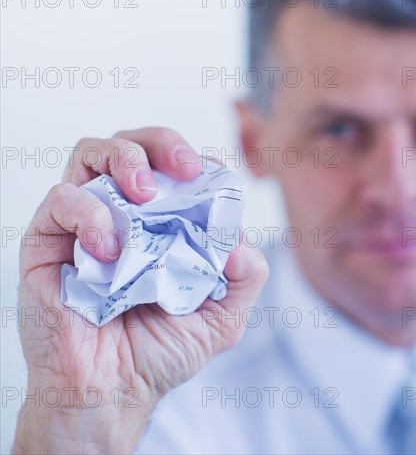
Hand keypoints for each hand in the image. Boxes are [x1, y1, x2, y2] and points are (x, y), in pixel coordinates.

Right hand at [15, 127, 267, 453]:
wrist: (111, 394)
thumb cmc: (162, 350)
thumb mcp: (223, 314)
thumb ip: (245, 274)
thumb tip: (238, 239)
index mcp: (161, 222)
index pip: (174, 167)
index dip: (193, 161)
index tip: (209, 178)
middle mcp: (121, 213)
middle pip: (133, 145)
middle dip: (161, 143)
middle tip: (183, 168)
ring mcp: (83, 223)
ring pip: (92, 154)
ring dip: (124, 160)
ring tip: (144, 194)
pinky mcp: (48, 241)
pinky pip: (62, 200)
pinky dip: (90, 214)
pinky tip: (110, 249)